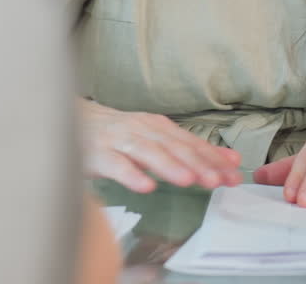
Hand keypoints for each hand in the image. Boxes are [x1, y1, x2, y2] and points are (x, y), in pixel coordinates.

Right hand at [82, 99, 243, 192]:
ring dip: (169, 166)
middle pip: (174, 148)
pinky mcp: (98, 154)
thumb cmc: (118, 135)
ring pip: (148, 153)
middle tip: (219, 180)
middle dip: (198, 164)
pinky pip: (116, 165)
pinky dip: (131, 175)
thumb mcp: (156, 138)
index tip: (234, 174)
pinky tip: (145, 186)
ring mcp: (119, 141)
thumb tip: (230, 160)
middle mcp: (142, 130)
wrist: (71, 119)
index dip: (214, 158)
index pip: (191, 144)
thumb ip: (190, 150)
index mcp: (158, 127)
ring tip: (189, 180)